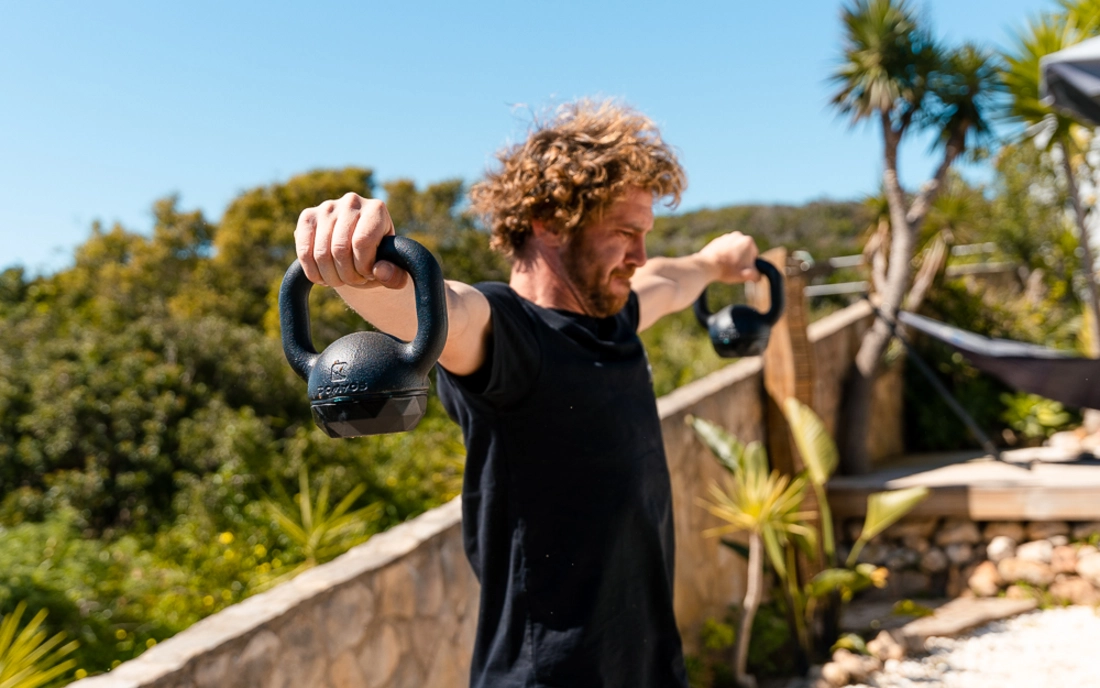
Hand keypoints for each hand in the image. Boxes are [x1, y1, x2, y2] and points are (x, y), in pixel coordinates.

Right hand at [294, 193, 408, 288]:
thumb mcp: (394, 270)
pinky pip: (304, 251)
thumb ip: (395, 276)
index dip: (363, 267)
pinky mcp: (307, 217)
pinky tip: (323, 277)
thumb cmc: (379, 259)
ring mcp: (327, 207)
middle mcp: (351, 202)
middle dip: (347, 275)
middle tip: (354, 281)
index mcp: (376, 209)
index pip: (362, 242)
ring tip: (341, 279)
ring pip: (321, 253)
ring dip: (331, 277)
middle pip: (340, 249)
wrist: (359, 250)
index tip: (368, 274)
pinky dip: (313, 272)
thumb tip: (379, 270)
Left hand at [698, 231, 759, 282]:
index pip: (754, 256)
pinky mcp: (716, 241)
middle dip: (740, 260)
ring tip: (726, 267)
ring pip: (733, 251)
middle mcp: (738, 235)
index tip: (741, 270)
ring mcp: (726, 237)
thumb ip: (757, 275)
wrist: (706, 266)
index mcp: (748, 241)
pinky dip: (723, 256)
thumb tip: (758, 276)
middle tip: (733, 269)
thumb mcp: (747, 276)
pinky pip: (723, 250)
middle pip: (743, 252)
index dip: (749, 266)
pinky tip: (719, 264)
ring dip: (732, 258)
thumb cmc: (728, 270)